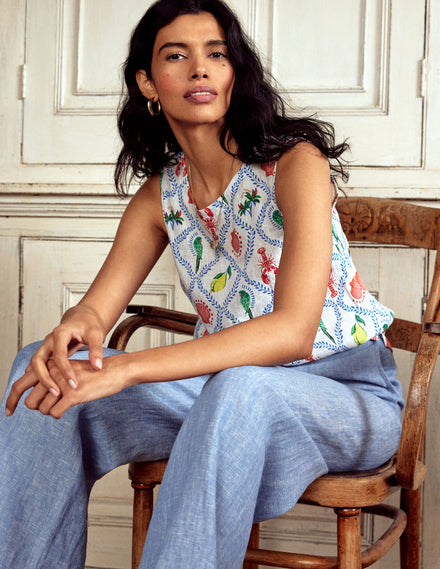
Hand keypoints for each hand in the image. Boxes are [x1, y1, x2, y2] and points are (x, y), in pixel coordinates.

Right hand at [4, 304, 106, 415]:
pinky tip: (41, 393)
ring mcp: (45, 347)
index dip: (65, 370)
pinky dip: (36, 380)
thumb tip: (97, 367)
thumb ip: (97, 350)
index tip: (74, 385)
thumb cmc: (89, 326)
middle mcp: (49, 340)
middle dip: (44, 378)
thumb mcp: (97, 335)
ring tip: (48, 396)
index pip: (59, 354)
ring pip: (34, 365)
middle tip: (56, 393)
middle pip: (38, 360)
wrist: (81, 319)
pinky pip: (37, 368)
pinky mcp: (46, 354)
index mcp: (60, 333)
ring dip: (37, 381)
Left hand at [6, 354, 130, 418]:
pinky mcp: (73, 394)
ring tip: (63, 404)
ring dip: (51, 410)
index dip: (11, 400)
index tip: (8, 412)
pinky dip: (59, 414)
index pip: (20, 384)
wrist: (116, 370)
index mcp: (49, 365)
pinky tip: (68, 407)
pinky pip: (55, 413)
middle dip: (38, 407)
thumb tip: (37, 399)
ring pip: (42, 409)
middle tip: (50, 407)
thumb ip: (52, 379)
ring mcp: (62, 383)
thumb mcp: (68, 371)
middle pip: (30, 401)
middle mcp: (52, 373)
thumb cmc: (93, 374)